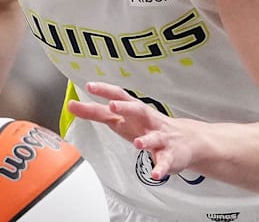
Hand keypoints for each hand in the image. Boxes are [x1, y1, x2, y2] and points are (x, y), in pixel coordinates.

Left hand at [66, 81, 196, 179]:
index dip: (105, 91)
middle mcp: (148, 120)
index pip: (119, 96)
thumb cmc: (148, 126)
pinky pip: (165, 162)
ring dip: (146, 140)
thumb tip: (73, 105)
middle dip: (126, 107)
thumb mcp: (122, 118)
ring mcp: (160, 137)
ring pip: (154, 137)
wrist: (186, 140)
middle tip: (112, 105)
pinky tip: (155, 173)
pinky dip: (160, 167)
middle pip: (138, 110)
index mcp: (135, 111)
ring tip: (138, 143)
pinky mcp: (170, 155)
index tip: (89, 86)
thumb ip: (98, 113)